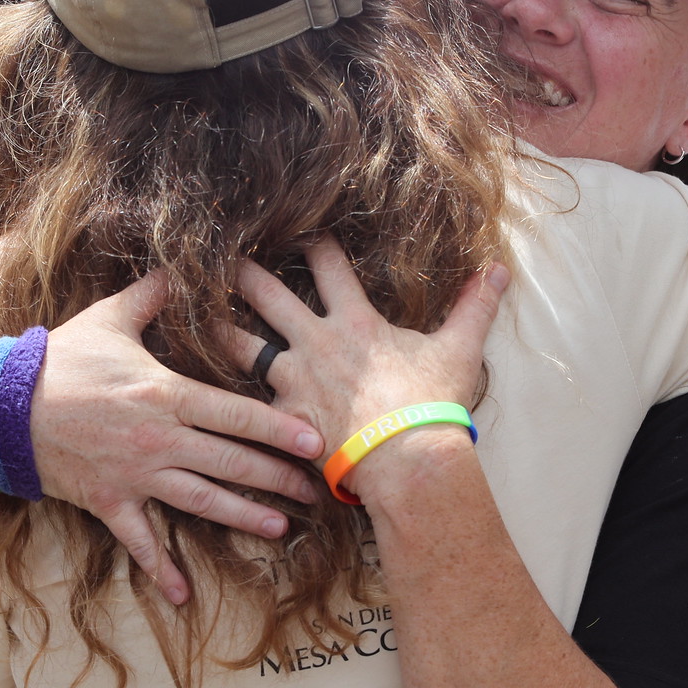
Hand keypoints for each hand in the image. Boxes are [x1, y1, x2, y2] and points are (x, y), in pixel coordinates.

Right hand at [33, 273, 325, 606]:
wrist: (3, 409)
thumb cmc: (60, 361)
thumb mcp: (110, 319)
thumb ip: (152, 295)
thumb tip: (181, 265)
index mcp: (166, 395)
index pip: (236, 414)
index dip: (280, 428)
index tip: (314, 439)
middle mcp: (160, 440)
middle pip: (232, 462)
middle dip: (277, 478)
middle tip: (314, 489)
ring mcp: (136, 476)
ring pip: (202, 501)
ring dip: (243, 516)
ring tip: (281, 528)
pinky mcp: (110, 501)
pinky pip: (139, 541)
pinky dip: (160, 569)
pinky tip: (182, 596)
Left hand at [227, 238, 506, 504]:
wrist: (407, 460)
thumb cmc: (432, 405)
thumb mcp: (459, 350)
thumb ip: (475, 307)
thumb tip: (499, 269)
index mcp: (355, 322)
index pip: (329, 266)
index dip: (313, 243)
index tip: (298, 227)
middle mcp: (316, 343)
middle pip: (268, 295)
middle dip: (243, 272)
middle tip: (220, 254)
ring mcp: (295, 380)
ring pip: (240, 346)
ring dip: (216, 327)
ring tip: (188, 314)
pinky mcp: (283, 418)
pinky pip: (245, 402)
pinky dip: (223, 394)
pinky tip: (201, 390)